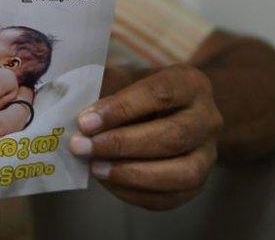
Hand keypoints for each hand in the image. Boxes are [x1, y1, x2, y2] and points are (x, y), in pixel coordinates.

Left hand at [70, 65, 222, 209]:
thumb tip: (66, 104)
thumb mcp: (123, 77)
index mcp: (190, 83)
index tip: (85, 121)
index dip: (121, 109)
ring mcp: (208, 154)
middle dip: (122, 145)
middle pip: (173, 136)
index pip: (159, 94)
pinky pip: (172, 197)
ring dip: (133, 174)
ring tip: (95, 168)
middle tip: (82, 146)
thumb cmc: (137, 90)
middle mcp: (208, 118)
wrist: (168, 111)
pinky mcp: (199, 182)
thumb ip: (101, 87)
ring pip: (181, 173)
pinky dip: (137, 193)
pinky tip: (108, 182)